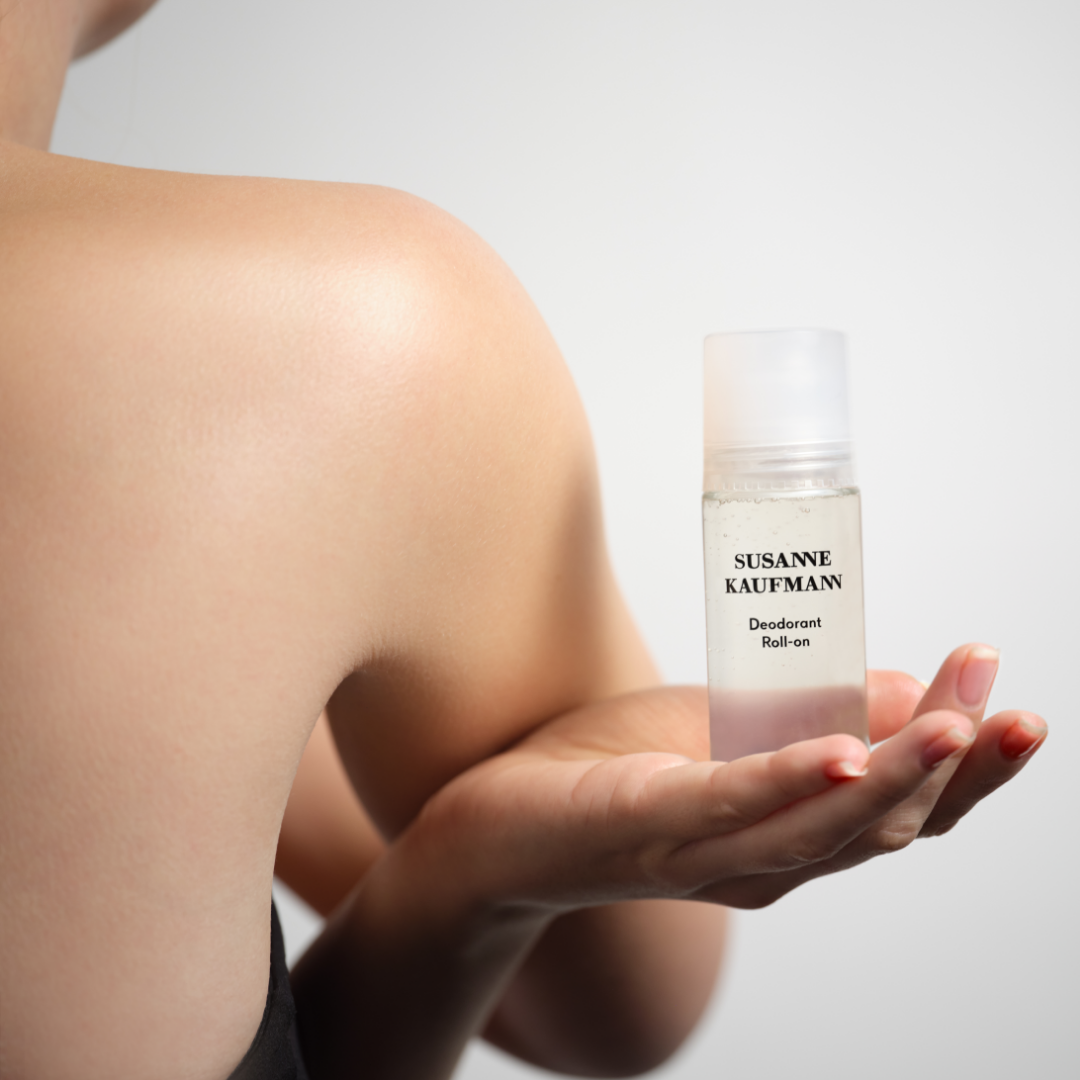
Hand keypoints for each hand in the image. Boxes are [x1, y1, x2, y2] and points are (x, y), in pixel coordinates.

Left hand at [401, 644, 1045, 914]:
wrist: (489, 822)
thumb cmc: (602, 770)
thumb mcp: (715, 726)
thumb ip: (804, 715)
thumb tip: (899, 683)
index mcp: (784, 832)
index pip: (901, 813)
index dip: (964, 766)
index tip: (1004, 694)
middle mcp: (761, 861)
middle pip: (883, 829)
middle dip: (953, 768)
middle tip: (1007, 704)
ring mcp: (706, 851)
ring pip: (820, 830)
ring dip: (892, 778)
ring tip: (950, 727)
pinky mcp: (647, 825)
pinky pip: (728, 810)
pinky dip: (786, 784)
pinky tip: (835, 755)